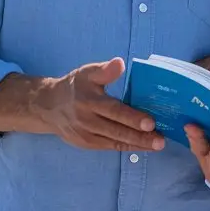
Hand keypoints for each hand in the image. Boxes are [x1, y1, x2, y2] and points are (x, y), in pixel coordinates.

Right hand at [36, 58, 164, 151]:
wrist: (49, 107)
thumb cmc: (74, 87)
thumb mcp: (86, 73)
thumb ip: (104, 70)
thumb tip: (120, 63)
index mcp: (89, 102)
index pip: (113, 111)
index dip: (132, 118)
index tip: (151, 122)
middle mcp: (87, 121)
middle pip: (117, 130)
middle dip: (140, 137)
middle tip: (160, 140)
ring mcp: (87, 136)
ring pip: (115, 142)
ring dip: (138, 145)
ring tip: (157, 145)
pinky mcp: (87, 145)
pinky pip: (110, 147)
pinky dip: (127, 147)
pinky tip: (143, 146)